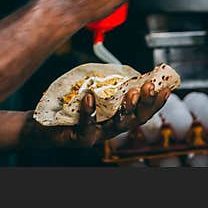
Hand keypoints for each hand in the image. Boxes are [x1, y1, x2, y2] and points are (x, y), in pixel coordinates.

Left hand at [24, 81, 169, 148]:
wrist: (41, 125)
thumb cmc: (67, 106)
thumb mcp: (91, 91)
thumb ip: (107, 84)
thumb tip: (125, 70)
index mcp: (116, 118)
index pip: (141, 111)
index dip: (155, 102)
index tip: (167, 87)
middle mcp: (109, 129)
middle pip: (135, 120)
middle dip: (146, 104)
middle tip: (151, 87)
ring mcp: (96, 135)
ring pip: (116, 125)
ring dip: (126, 109)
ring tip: (132, 93)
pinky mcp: (79, 138)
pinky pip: (86, 125)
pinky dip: (89, 110)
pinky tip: (90, 96)